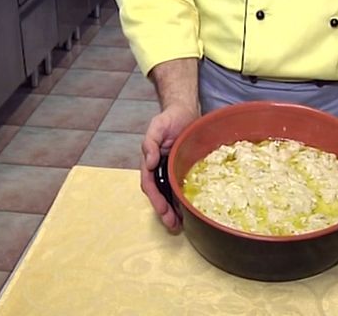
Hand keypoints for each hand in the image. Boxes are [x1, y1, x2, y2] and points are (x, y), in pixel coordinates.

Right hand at [140, 102, 198, 231]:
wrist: (184, 112)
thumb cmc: (168, 119)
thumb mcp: (156, 127)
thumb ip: (150, 144)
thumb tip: (148, 162)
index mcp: (150, 162)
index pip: (150, 184)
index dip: (156, 199)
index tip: (163, 211)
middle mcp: (159, 169)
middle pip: (159, 194)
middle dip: (164, 211)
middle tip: (173, 225)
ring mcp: (171, 171)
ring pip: (170, 195)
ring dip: (173, 211)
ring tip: (179, 225)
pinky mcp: (183, 170)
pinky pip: (181, 188)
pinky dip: (182, 201)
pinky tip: (189, 211)